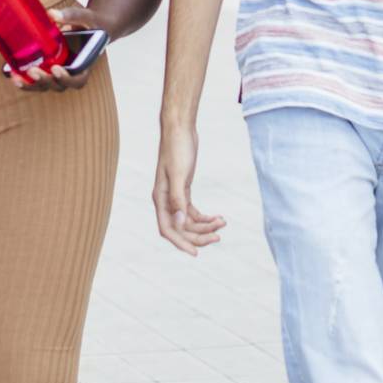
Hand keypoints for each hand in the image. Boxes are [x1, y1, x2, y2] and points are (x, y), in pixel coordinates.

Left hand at [10, 0, 110, 94]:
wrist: (88, 25)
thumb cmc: (90, 23)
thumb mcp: (86, 17)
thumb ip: (72, 15)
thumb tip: (52, 14)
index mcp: (84, 65)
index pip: (78, 81)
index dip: (66, 79)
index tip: (56, 68)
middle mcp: (70, 73)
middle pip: (57, 86)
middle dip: (44, 80)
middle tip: (32, 71)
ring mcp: (57, 72)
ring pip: (44, 86)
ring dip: (30, 85)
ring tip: (16, 78)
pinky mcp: (46, 68)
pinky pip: (35, 79)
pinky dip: (24, 79)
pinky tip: (11, 73)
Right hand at [153, 122, 225, 255]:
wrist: (180, 129)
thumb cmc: (177, 149)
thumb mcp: (180, 174)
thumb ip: (178, 200)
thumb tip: (181, 223)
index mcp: (160, 198)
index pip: (167, 229)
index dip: (180, 243)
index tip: (196, 254)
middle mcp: (165, 200)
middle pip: (180, 228)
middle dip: (199, 235)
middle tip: (219, 237)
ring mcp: (175, 196)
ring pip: (189, 222)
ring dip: (205, 226)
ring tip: (222, 222)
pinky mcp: (184, 190)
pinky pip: (194, 212)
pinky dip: (206, 217)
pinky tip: (219, 217)